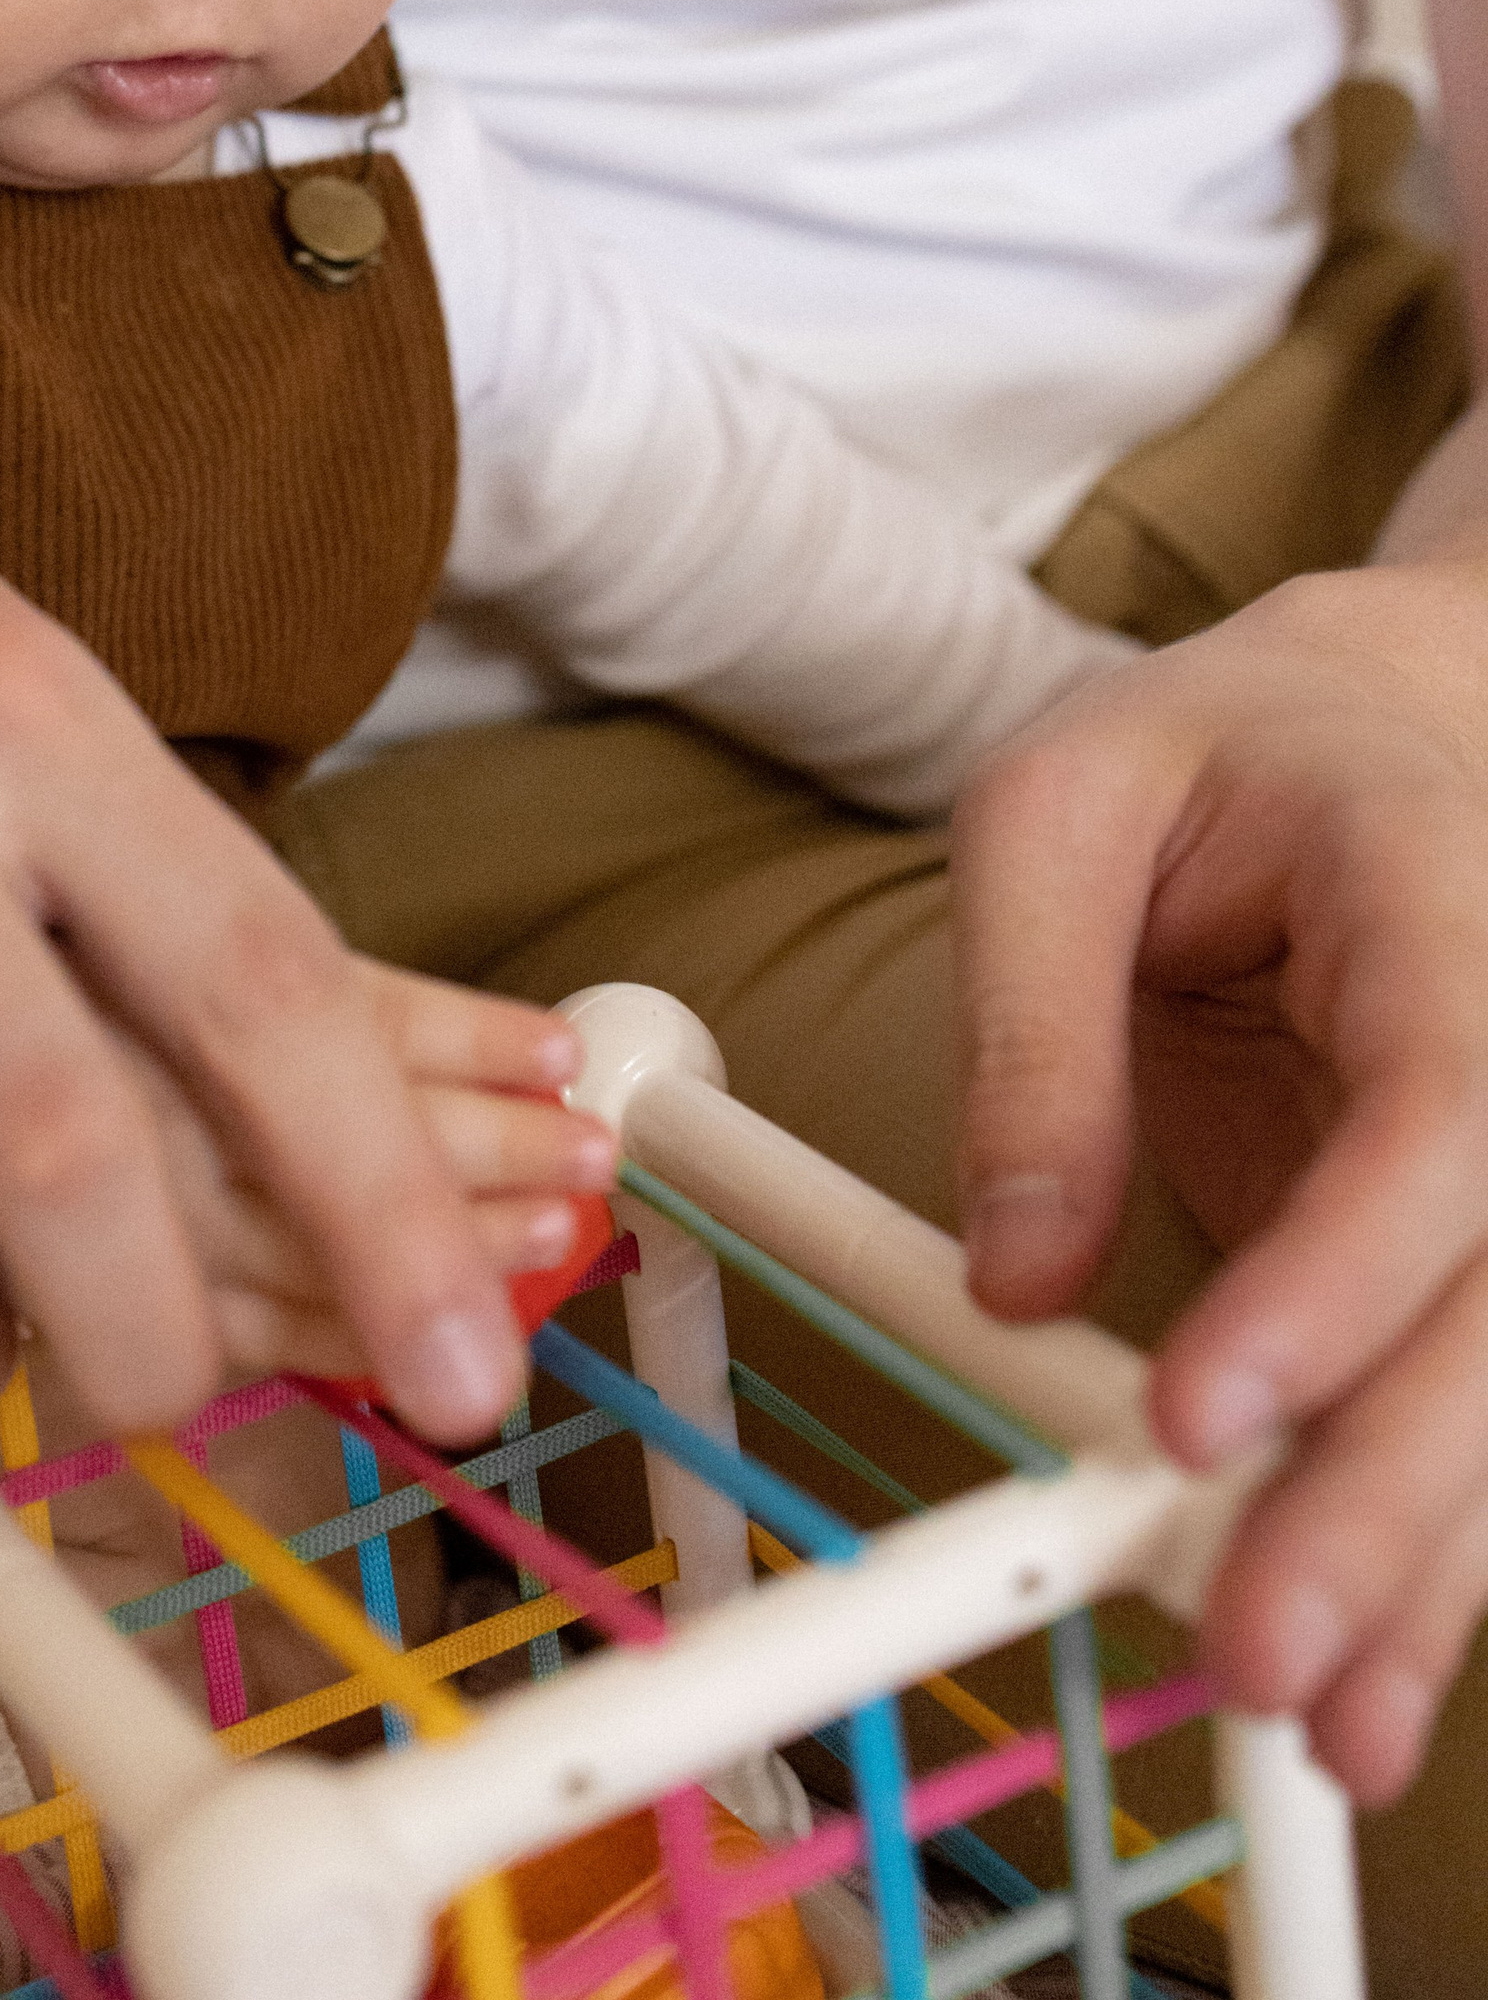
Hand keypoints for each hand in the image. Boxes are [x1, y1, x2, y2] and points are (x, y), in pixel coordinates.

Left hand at [950, 564, 1487, 1802]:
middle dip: (1388, 1491)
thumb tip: (1011, 1277)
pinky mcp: (1487, 1241)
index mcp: (1442, 905)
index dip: (1335, 1287)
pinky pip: (1479, 1393)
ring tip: (1331, 1730)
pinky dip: (1435, 1542)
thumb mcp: (1053, 810)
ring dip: (1430, 1566)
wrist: (1384, 720)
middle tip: (1263, 1648)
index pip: (1438, 1121)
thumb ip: (1031, 1031)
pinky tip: (1377, 1669)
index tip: (1200, 1416)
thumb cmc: (1210, 747)